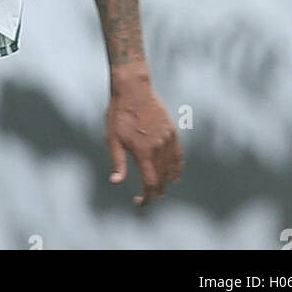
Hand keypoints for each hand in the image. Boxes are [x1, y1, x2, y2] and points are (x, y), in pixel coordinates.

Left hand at [107, 70, 183, 206]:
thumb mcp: (112, 138)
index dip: (147, 198)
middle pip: (163, 180)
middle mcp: (158, 148)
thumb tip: (116, 182)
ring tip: (158, 189)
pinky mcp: (172, 132)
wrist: (133, 89)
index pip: (151, 184)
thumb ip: (117, 162)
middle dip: (156, 193)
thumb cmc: (119, 113)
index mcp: (143, 151)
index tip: (140, 202)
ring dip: (166, 183)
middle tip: (147, 197)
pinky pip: (178, 157)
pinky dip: (177, 169)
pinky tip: (173, 176)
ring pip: (172, 170)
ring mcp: (167, 139)